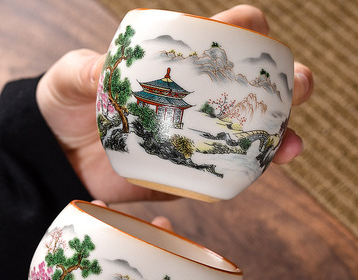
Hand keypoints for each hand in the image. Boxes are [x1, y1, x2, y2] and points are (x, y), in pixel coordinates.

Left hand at [37, 5, 312, 202]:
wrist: (60, 158)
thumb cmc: (65, 107)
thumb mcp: (70, 79)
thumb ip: (87, 70)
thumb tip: (107, 71)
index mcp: (171, 66)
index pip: (219, 39)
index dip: (247, 31)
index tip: (257, 33)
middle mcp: (191, 100)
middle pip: (248, 87)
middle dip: (282, 83)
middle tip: (296, 88)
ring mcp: (192, 135)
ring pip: (245, 132)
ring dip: (277, 134)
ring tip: (292, 142)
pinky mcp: (185, 169)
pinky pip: (222, 169)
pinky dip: (247, 170)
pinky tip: (265, 168)